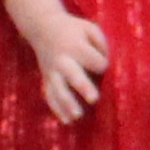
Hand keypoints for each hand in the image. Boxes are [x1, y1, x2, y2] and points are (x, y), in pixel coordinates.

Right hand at [10, 0, 110, 124]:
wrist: (42, 27)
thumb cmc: (74, 30)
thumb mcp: (90, 29)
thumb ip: (102, 44)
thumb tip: (107, 64)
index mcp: (75, 46)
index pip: (95, 61)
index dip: (102, 64)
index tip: (103, 64)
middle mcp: (62, 60)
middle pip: (73, 75)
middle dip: (83, 86)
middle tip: (94, 99)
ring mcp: (52, 71)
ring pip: (58, 89)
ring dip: (67, 103)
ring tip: (77, 116)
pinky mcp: (46, 79)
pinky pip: (49, 95)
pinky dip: (57, 109)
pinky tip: (67, 121)